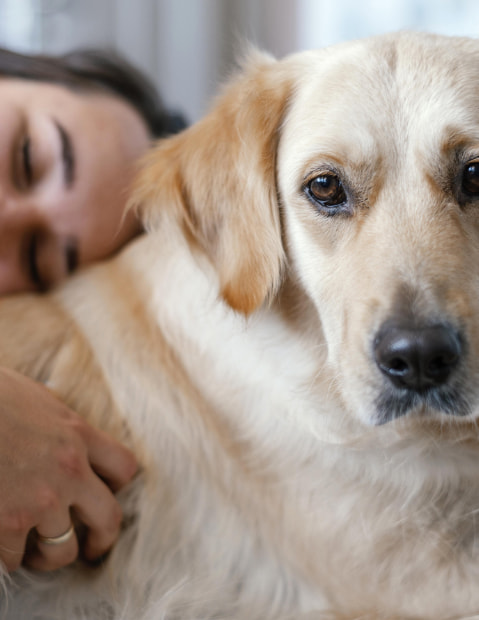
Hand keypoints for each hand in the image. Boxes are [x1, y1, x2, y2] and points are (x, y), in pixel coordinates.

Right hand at [0, 367, 137, 571]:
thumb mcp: (36, 399)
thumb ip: (57, 425)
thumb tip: (61, 434)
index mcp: (77, 432)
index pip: (123, 467)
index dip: (117, 485)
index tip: (105, 494)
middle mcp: (69, 470)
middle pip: (108, 517)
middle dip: (101, 538)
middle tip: (90, 547)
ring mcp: (40, 500)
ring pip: (62, 550)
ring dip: (48, 554)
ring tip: (33, 551)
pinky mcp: (8, 524)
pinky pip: (15, 559)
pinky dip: (8, 556)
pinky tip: (1, 544)